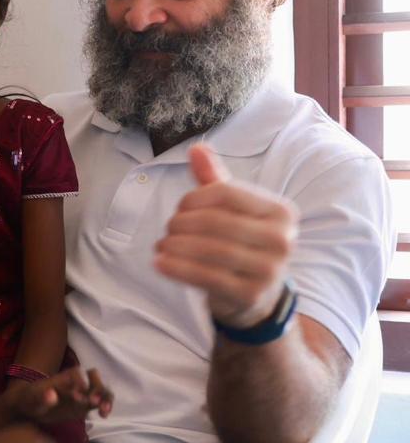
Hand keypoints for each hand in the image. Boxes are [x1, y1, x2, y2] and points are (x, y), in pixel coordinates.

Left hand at [3, 367, 112, 423]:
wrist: (31, 407)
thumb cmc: (30, 399)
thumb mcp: (32, 399)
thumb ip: (42, 398)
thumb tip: (52, 395)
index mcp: (62, 377)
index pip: (77, 373)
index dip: (80, 382)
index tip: (76, 396)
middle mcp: (75, 382)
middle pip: (94, 377)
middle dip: (97, 388)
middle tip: (93, 402)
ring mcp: (82, 393)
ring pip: (101, 389)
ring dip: (105, 398)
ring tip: (103, 411)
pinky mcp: (86, 405)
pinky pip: (100, 402)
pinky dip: (105, 406)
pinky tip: (103, 415)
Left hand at [155, 144, 296, 328]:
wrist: (256, 295)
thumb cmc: (239, 241)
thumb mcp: (231, 209)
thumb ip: (214, 179)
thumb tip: (197, 148)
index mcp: (280, 212)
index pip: (226, 194)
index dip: (194, 198)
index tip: (179, 208)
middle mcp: (282, 241)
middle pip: (216, 222)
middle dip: (182, 223)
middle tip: (168, 229)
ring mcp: (268, 271)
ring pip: (209, 249)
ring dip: (176, 245)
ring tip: (161, 245)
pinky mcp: (249, 294)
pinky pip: (205, 277)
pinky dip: (177, 268)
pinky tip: (160, 263)